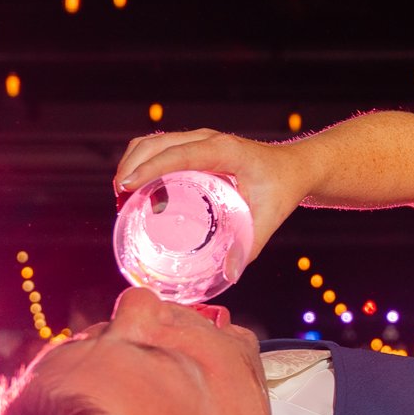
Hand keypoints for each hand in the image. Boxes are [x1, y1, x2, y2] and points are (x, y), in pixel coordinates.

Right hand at [110, 129, 308, 265]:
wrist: (293, 168)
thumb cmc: (282, 188)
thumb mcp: (269, 218)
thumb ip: (249, 246)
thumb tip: (228, 274)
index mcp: (224, 151)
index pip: (179, 153)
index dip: (150, 167)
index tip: (127, 186)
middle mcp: (207, 140)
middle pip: (155, 144)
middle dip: (130, 168)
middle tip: (120, 202)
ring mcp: (199, 141)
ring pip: (152, 143)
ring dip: (131, 164)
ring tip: (122, 199)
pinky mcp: (194, 147)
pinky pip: (159, 149)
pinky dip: (141, 164)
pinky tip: (136, 190)